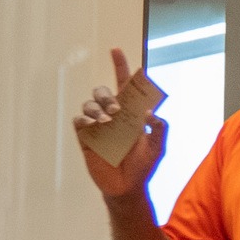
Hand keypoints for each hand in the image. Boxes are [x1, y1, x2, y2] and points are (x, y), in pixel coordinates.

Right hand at [72, 48, 165, 199]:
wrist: (127, 188)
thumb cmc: (143, 167)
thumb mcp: (158, 148)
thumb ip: (160, 129)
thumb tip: (152, 114)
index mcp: (131, 113)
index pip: (124, 84)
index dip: (120, 66)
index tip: (116, 50)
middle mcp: (113, 116)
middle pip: (103, 91)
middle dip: (107, 96)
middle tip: (116, 111)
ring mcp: (98, 126)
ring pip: (89, 104)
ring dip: (97, 108)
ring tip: (106, 123)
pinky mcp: (86, 138)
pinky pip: (80, 121)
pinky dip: (85, 121)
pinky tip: (94, 129)